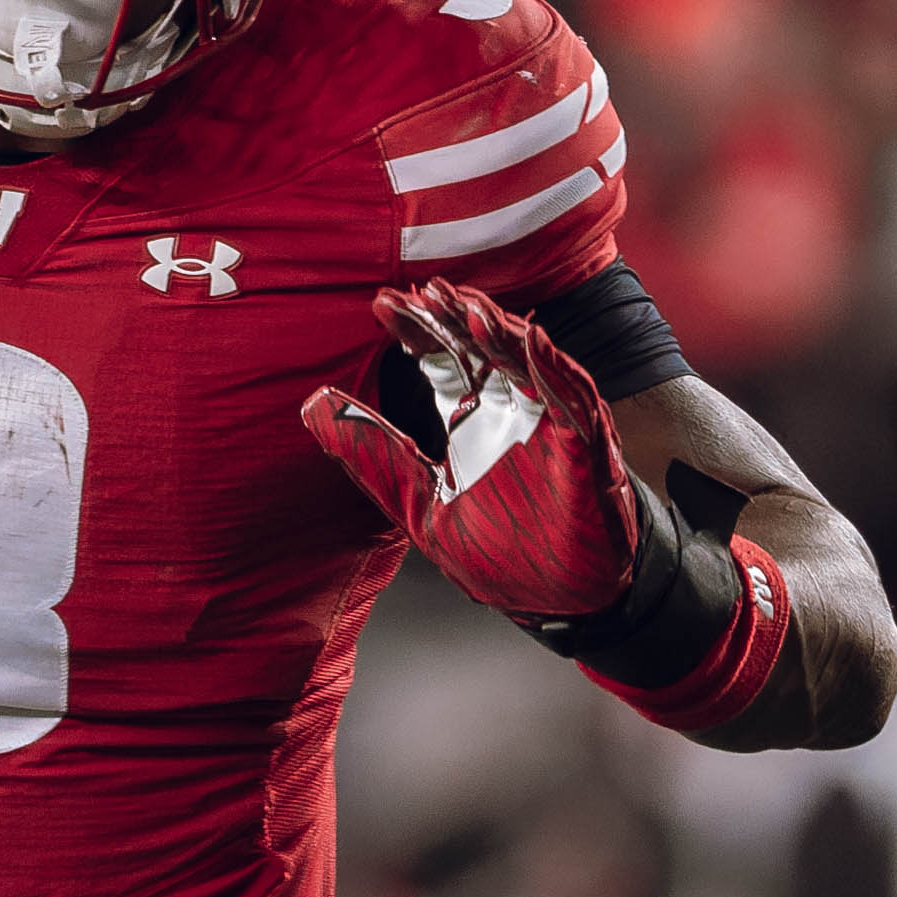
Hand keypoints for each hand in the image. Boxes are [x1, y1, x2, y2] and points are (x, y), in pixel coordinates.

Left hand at [297, 281, 661, 634]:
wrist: (559, 605)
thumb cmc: (502, 559)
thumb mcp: (418, 504)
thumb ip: (372, 455)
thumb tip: (311, 405)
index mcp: (472, 423)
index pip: (442, 360)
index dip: (416, 329)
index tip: (382, 303)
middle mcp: (510, 414)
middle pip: (480, 348)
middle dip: (450, 316)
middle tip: (417, 290)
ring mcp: (550, 425)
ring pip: (526, 361)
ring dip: (498, 330)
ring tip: (465, 304)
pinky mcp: (585, 447)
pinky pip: (571, 398)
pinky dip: (552, 368)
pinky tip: (529, 339)